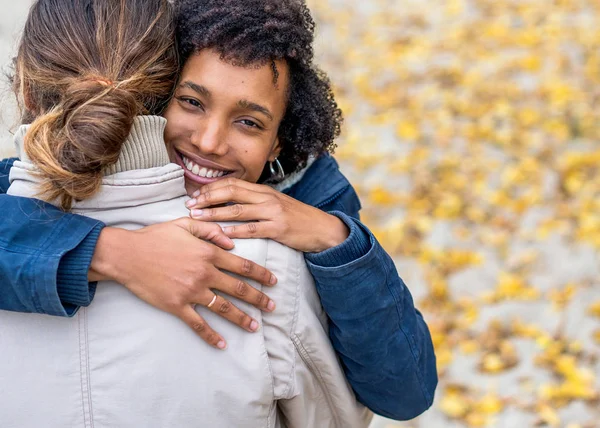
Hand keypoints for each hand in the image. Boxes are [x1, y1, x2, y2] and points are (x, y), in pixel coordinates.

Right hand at [89, 217, 276, 349]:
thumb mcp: (185, 224)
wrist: (127, 255)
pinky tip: (222, 344)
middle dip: (259, 298)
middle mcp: (205, 274)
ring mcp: (192, 292)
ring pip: (223, 308)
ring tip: (255, 326)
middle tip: (272, 306)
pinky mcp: (177, 306)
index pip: (243, 266)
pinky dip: (211, 336)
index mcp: (209, 253)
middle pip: (239, 289)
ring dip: (242, 318)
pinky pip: (198, 324)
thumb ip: (211, 231)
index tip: (273, 281)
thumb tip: (232, 244)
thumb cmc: (155, 237)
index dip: (261, 274)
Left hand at [185, 178, 349, 252]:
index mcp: (264, 191)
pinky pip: (252, 229)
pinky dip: (234, 231)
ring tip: (197, 218)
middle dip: (207, 198)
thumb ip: (255, 202)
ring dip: (215, 214)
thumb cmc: (296, 219)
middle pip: (231, 192)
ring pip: (237, 210)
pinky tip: (220, 234)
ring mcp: (273, 212)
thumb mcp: (276, 205)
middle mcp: (267, 197)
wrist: (323, 229)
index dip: (211, 188)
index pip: (232, 183)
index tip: (195, 195)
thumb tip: (229, 204)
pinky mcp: (279, 228)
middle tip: (189, 205)